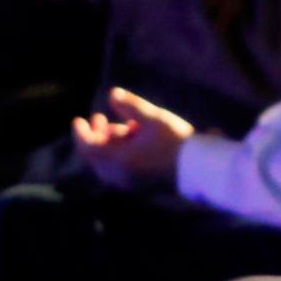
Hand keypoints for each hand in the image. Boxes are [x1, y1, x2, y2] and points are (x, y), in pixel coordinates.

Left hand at [71, 86, 195, 188]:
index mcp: (118, 161)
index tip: (79, 119)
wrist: (201, 169)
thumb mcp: (154, 118)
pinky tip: (135, 141)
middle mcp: (119, 176)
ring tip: (125, 126)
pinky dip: (120, 154)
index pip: (88, 148)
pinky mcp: (140, 186)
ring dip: (111, 144)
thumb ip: (131, 106)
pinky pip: (120, 170)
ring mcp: (129, 183)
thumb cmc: (176, 142)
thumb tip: (112, 94)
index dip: (81, 133)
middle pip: (97, 156)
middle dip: (97, 135)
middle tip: (101, 117)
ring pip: (109, 162)